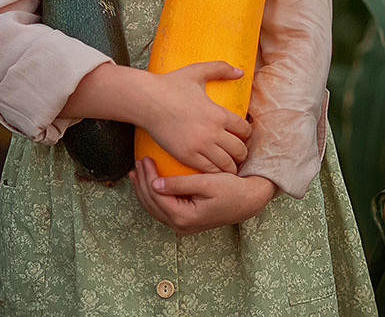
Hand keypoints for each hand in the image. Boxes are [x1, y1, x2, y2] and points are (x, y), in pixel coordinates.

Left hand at [129, 156, 275, 234]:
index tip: (145, 158)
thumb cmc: (231, 189)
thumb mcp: (206, 183)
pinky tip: (149, 183)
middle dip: (141, 183)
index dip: (148, 177)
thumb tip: (155, 184)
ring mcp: (182, 225)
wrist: (248, 201)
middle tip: (137, 163)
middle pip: (151, 204)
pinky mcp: (185, 221)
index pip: (157, 196)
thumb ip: (180, 184)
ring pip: (154, 208)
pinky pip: (162, 209)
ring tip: (137, 172)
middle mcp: (181, 226)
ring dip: (143, 190)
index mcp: (184, 217)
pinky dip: (153, 196)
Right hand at [145, 61, 251, 173]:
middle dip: (241, 152)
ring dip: (230, 165)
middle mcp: (212, 132)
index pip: (245, 130)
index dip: (246, 133)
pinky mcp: (186, 156)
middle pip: (239, 150)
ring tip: (228, 163)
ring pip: (226, 164)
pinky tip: (213, 168)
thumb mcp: (197, 71)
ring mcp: (199, 146)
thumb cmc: (170, 84)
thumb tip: (241, 72)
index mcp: (218, 113)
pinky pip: (209, 170)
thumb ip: (220, 68)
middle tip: (237, 153)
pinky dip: (215, 171)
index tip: (241, 135)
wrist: (146, 100)